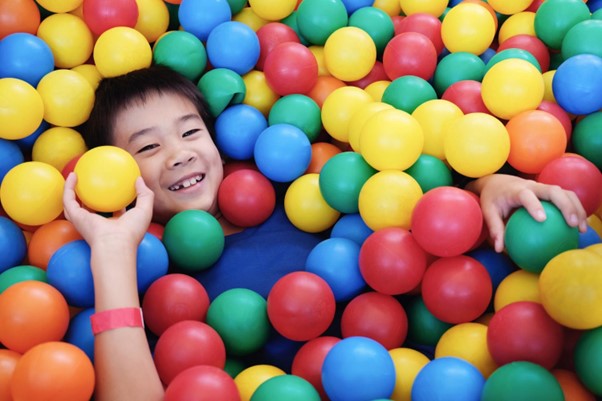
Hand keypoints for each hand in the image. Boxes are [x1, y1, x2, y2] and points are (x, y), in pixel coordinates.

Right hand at [62, 172, 154, 249]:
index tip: (115, 186)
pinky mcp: (75, 217)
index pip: (114, 210)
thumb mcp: (144, 210)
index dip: (114, 199)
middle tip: (92, 180)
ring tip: (76, 175)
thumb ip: (145, 195)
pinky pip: (68, 199)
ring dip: (73, 189)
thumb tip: (139, 179)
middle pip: (92, 207)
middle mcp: (97, 222)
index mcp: (115, 223)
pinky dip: (68, 187)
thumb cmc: (132, 231)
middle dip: (90, 195)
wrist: (115, 244)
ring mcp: (84, 220)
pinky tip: (73, 175)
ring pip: (75, 203)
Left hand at [466, 174, 587, 252]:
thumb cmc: (492, 199)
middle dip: (565, 206)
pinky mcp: (549, 191)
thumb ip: (495, 229)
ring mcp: (543, 187)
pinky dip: (575, 209)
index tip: (541, 219)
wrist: (497, 183)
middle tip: (573, 224)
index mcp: (516, 190)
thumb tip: (500, 250)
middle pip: (553, 191)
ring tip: (581, 228)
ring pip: (565, 193)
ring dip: (576, 208)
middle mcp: (532, 186)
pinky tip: (579, 227)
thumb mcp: (489, 212)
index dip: (534, 205)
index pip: (526, 195)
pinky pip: (566, 197)